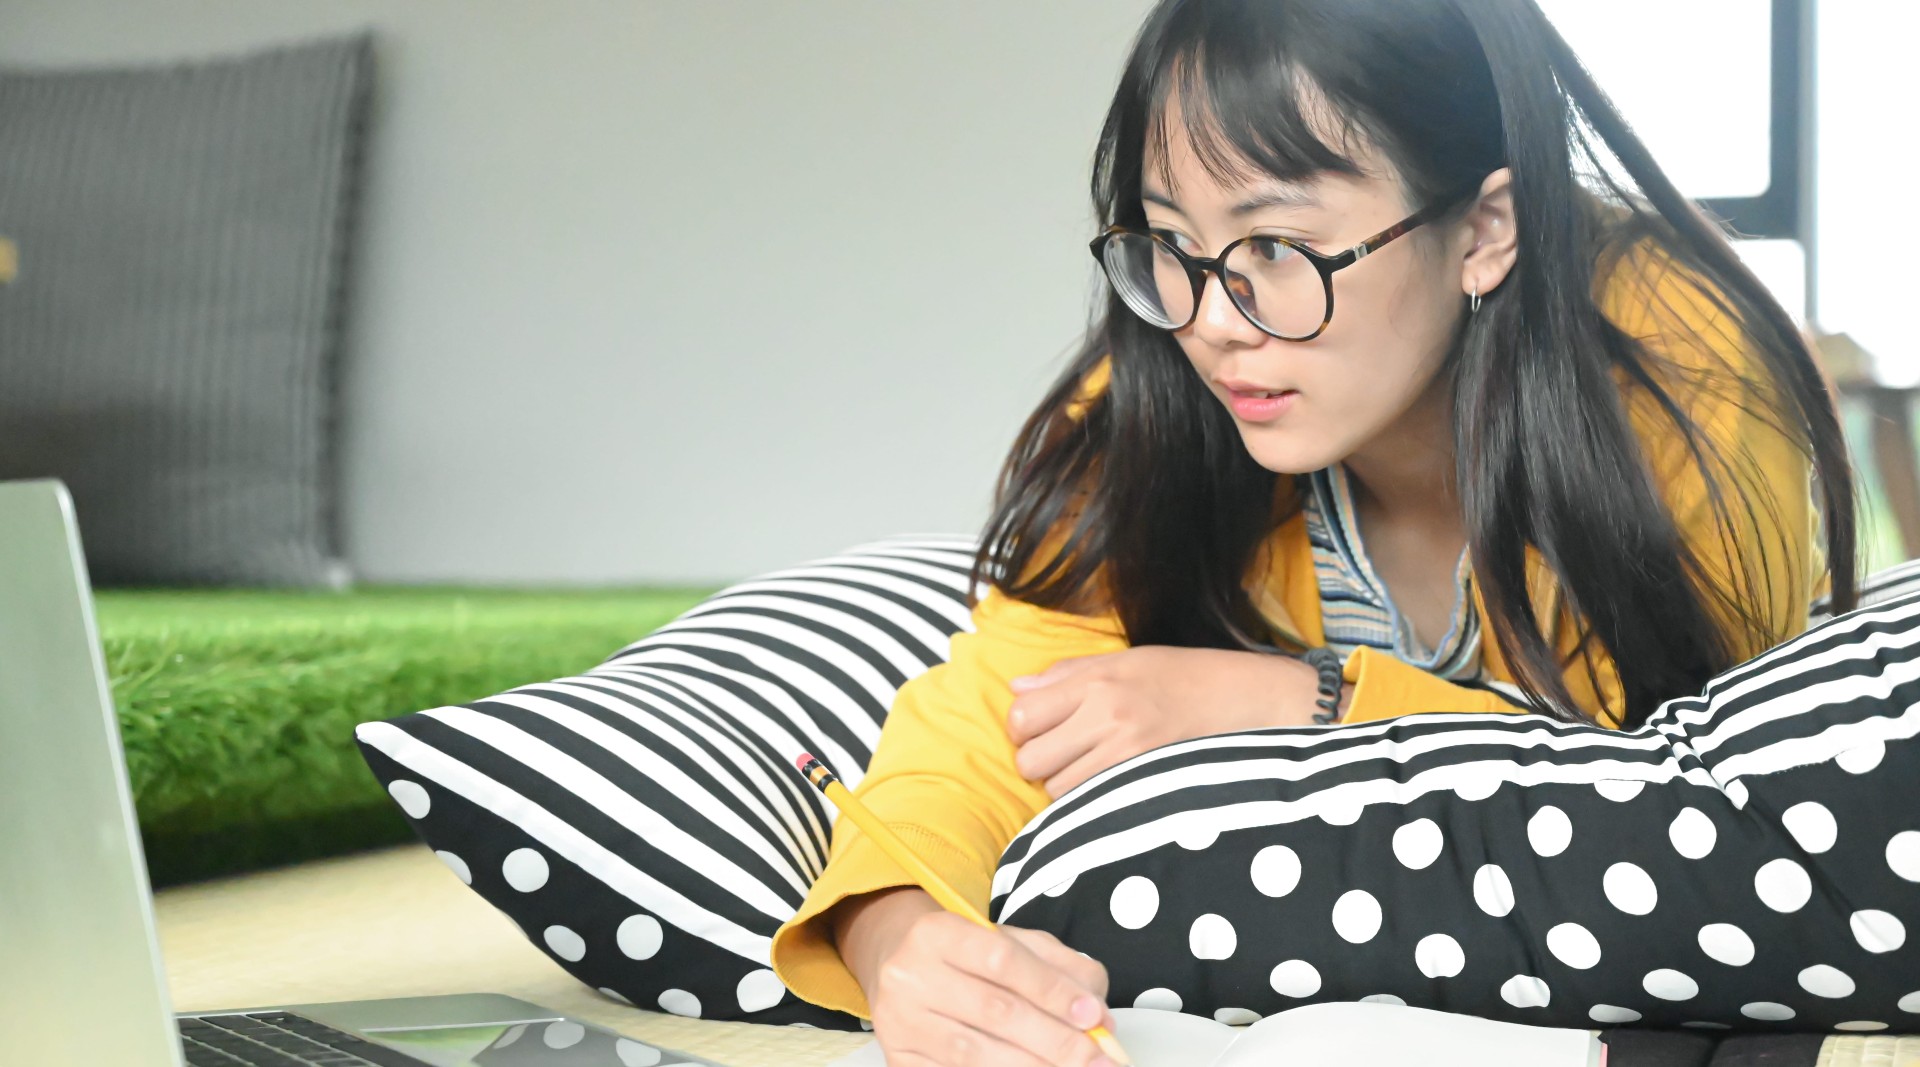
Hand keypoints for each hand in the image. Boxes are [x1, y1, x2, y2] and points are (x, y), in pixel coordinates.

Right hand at [862, 904, 1117, 1066]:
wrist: (898, 969)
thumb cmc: (965, 956)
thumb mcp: (1010, 942)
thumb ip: (1059, 967)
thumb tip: (1098, 1014)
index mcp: (936, 932)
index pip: (1002, 960)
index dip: (1052, 990)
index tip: (1092, 1016)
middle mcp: (909, 975)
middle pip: (994, 1011)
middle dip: (1055, 1039)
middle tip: (1097, 1057)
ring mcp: (899, 1022)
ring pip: (976, 1054)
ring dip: (1033, 1066)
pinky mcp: (899, 1059)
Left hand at [1007, 646, 1345, 798]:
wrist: (1247, 700)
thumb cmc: (1184, 677)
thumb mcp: (1124, 660)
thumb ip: (1065, 676)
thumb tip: (1015, 690)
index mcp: (1099, 682)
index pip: (1021, 715)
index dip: (1022, 727)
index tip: (1041, 727)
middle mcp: (1108, 717)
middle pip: (1031, 760)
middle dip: (1039, 760)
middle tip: (1067, 751)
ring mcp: (1128, 755)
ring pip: (1057, 791)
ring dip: (1066, 784)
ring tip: (1096, 766)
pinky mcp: (1144, 784)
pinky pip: (1088, 807)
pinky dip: (1089, 802)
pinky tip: (1109, 784)